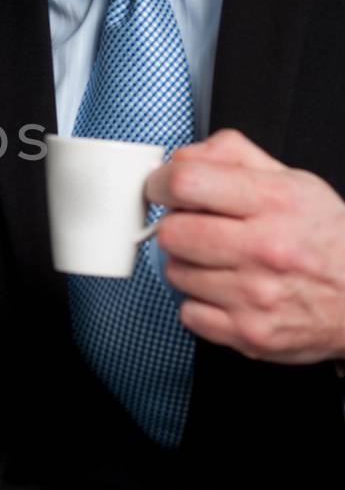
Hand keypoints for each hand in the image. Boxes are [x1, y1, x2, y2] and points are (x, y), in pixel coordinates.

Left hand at [145, 129, 344, 363]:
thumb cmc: (329, 238)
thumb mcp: (294, 180)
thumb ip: (233, 155)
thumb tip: (180, 157)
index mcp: (275, 202)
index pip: (187, 183)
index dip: (162, 183)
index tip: (163, 189)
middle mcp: (265, 249)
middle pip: (172, 233)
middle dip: (176, 226)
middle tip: (195, 227)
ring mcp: (256, 296)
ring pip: (175, 273)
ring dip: (189, 266)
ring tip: (221, 262)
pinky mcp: (250, 334)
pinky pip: (188, 314)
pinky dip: (200, 303)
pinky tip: (227, 292)